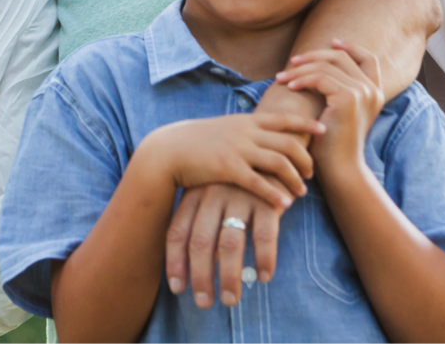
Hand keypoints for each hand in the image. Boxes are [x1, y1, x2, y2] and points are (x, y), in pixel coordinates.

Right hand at [144, 112, 324, 211]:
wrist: (170, 149)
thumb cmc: (197, 141)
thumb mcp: (224, 128)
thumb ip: (244, 131)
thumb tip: (261, 135)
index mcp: (246, 121)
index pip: (283, 118)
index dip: (305, 123)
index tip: (322, 129)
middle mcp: (245, 132)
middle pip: (287, 141)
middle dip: (305, 157)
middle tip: (312, 172)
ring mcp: (237, 149)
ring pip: (278, 162)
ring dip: (294, 178)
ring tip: (302, 192)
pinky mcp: (227, 168)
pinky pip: (257, 182)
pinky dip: (274, 193)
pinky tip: (284, 204)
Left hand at [166, 182, 289, 308]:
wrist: (268, 142)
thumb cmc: (234, 178)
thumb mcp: (210, 190)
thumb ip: (201, 222)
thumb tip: (200, 267)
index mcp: (195, 191)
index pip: (178, 231)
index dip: (175, 262)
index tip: (177, 289)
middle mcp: (213, 193)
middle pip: (201, 242)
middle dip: (201, 277)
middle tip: (204, 303)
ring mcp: (240, 194)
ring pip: (230, 244)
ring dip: (229, 277)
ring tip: (230, 300)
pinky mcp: (267, 198)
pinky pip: (265, 236)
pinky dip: (264, 259)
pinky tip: (264, 277)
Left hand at [276, 40, 383, 176]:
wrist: (340, 170)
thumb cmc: (333, 145)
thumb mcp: (339, 113)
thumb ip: (338, 91)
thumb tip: (317, 68)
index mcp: (374, 92)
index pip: (369, 58)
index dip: (350, 46)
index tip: (332, 41)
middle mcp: (371, 90)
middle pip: (340, 56)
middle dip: (313, 55)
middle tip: (292, 61)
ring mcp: (362, 92)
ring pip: (325, 65)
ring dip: (299, 70)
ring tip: (281, 78)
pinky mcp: (348, 97)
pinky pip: (319, 77)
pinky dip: (301, 80)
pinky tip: (288, 87)